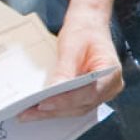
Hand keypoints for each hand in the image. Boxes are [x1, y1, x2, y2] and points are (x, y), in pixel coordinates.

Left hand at [23, 0, 122, 119]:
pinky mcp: (90, 94)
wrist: (89, 25)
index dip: (66, 100)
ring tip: (28, 113)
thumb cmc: (84, 32)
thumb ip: (64, 71)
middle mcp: (111, 87)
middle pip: (82, 105)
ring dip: (53, 112)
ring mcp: (102, 93)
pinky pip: (74, 105)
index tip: (43, 103)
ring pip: (77, 109)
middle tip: (27, 112)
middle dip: (54, 110)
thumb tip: (53, 91)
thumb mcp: (71, 48)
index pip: (90, 93)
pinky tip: (39, 109)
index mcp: (111, 72)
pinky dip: (57, 107)